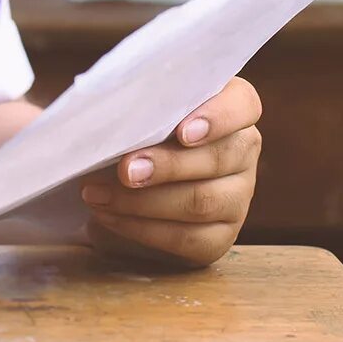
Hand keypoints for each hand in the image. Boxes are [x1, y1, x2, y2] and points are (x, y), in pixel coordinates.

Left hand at [80, 77, 260, 267]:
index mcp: (231, 108)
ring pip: (202, 201)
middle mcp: (243, 151)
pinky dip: (143, 229)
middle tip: (124, 170)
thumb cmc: (129, 130)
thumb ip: (133, 103)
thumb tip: (100, 109)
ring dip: (145, 201)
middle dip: (167, 165)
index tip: (181, 131)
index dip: (218, 117)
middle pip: (220, 157)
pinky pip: (188, 238)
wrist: (119, 178)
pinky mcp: (220, 236)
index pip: (243, 105)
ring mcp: (237, 196)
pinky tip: (109, 217)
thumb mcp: (134, 108)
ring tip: (98, 194)